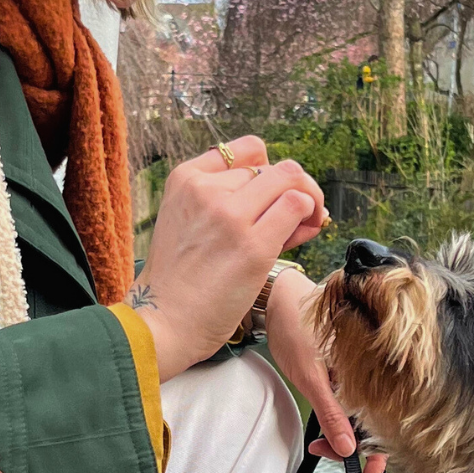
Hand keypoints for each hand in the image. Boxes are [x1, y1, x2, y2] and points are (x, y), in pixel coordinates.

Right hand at [126, 136, 325, 378]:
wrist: (162, 322)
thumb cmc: (180, 282)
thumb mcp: (191, 225)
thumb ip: (233, 204)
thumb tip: (294, 197)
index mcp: (186, 178)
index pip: (247, 150)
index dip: (269, 169)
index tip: (271, 197)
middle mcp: (206, 189)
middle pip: (272, 168)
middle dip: (293, 189)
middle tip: (298, 219)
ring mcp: (229, 216)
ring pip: (291, 179)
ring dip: (309, 198)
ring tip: (307, 224)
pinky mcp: (253, 245)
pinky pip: (297, 206)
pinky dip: (311, 214)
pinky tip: (307, 232)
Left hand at [263, 268, 386, 472]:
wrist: (279, 297)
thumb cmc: (296, 325)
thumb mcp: (310, 376)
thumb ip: (331, 413)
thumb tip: (348, 449)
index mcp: (373, 373)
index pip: (384, 426)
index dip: (377, 457)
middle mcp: (371, 375)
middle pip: (376, 425)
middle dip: (355, 450)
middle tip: (326, 455)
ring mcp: (358, 374)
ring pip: (362, 416)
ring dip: (344, 435)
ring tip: (320, 444)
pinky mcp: (345, 372)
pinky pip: (351, 403)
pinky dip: (341, 419)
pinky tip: (327, 426)